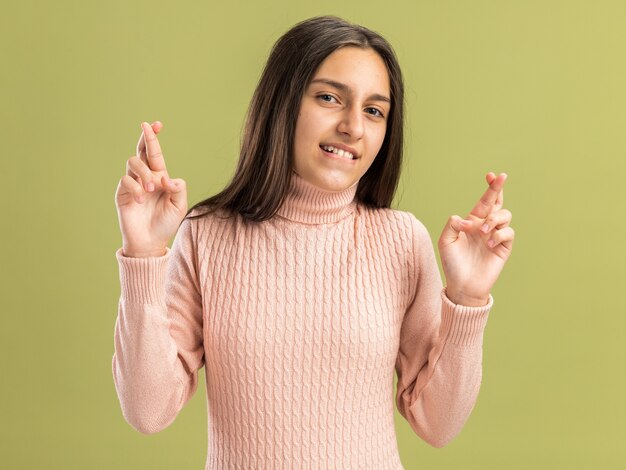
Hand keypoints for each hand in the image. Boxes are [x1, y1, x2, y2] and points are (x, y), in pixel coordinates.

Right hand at [114, 121, 187, 257]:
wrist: (150, 241)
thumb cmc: (166, 223)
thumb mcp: (179, 206)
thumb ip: (179, 190)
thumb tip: (170, 178)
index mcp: (160, 176)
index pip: (156, 153)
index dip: (155, 138)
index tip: (157, 124)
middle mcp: (145, 176)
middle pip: (142, 151)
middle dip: (145, 138)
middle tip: (147, 128)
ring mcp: (133, 183)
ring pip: (134, 163)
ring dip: (144, 172)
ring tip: (152, 188)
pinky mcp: (122, 193)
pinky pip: (126, 181)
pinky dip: (135, 188)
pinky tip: (140, 200)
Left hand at [438, 172, 514, 305]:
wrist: (463, 285)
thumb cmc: (452, 264)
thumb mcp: (446, 242)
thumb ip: (452, 225)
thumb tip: (462, 217)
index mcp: (472, 222)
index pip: (483, 202)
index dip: (489, 188)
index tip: (491, 175)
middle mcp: (485, 226)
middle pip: (497, 203)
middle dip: (498, 189)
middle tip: (499, 179)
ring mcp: (496, 236)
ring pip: (505, 216)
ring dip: (494, 219)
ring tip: (482, 231)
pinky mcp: (504, 248)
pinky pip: (508, 233)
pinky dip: (498, 235)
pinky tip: (488, 244)